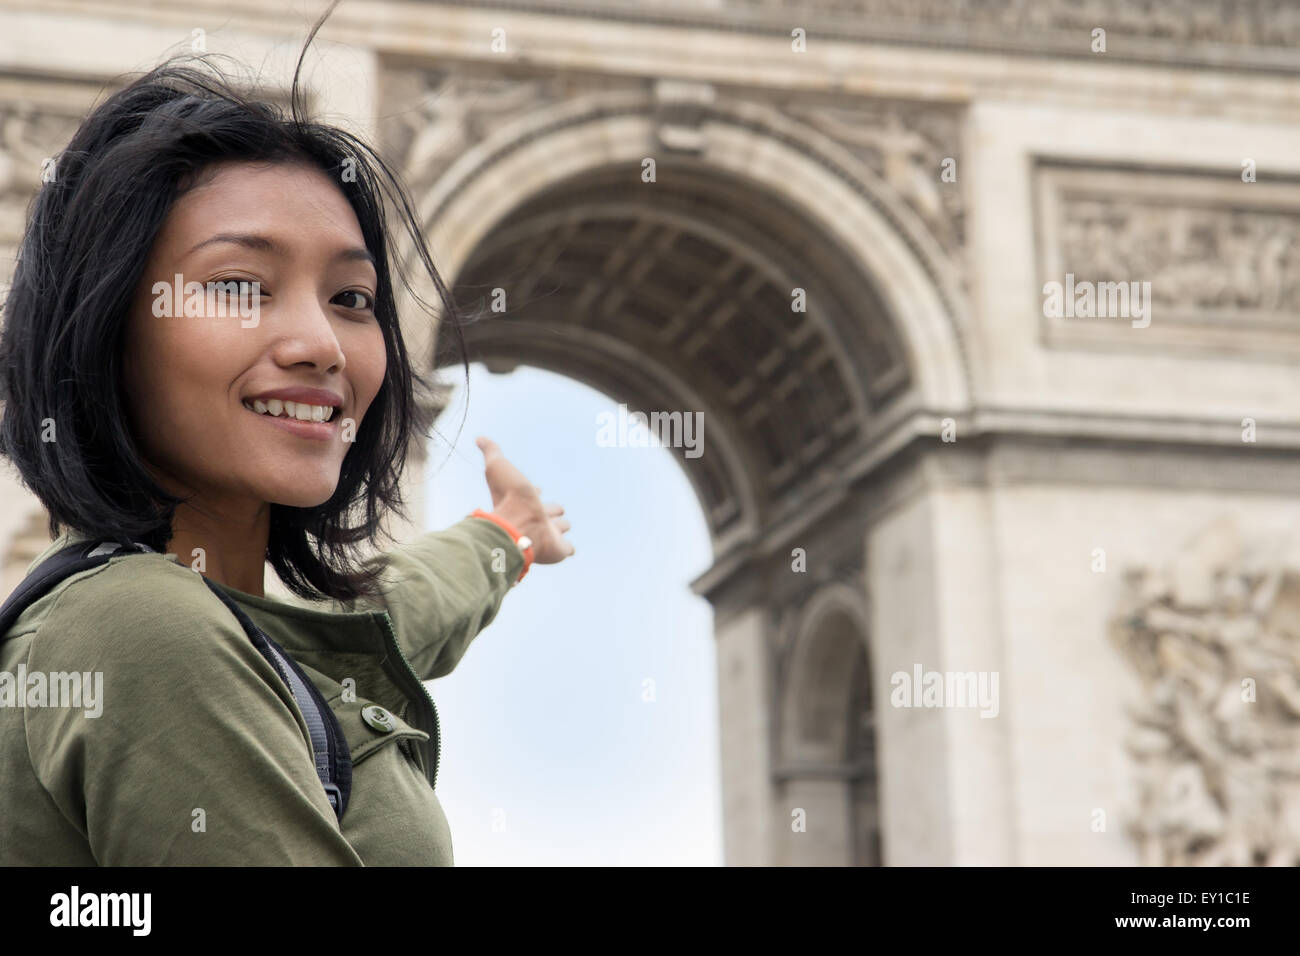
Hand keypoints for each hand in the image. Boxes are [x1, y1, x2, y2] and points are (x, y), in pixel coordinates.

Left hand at [476, 436, 574, 564]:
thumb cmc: (507, 497)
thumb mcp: (497, 467)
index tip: (536, 489)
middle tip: (554, 509)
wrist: (518, 525)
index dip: (535, 491)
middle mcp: (534, 517)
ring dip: (560, 526)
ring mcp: (547, 534)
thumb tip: (479, 438)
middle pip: (547, 511)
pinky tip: (568, 548)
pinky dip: (567, 547)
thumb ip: (491, 452)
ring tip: (562, 525)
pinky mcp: (557, 549)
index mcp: (522, 501)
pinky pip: (566, 549)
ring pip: (558, 528)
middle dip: (550, 509)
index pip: (533, 494)